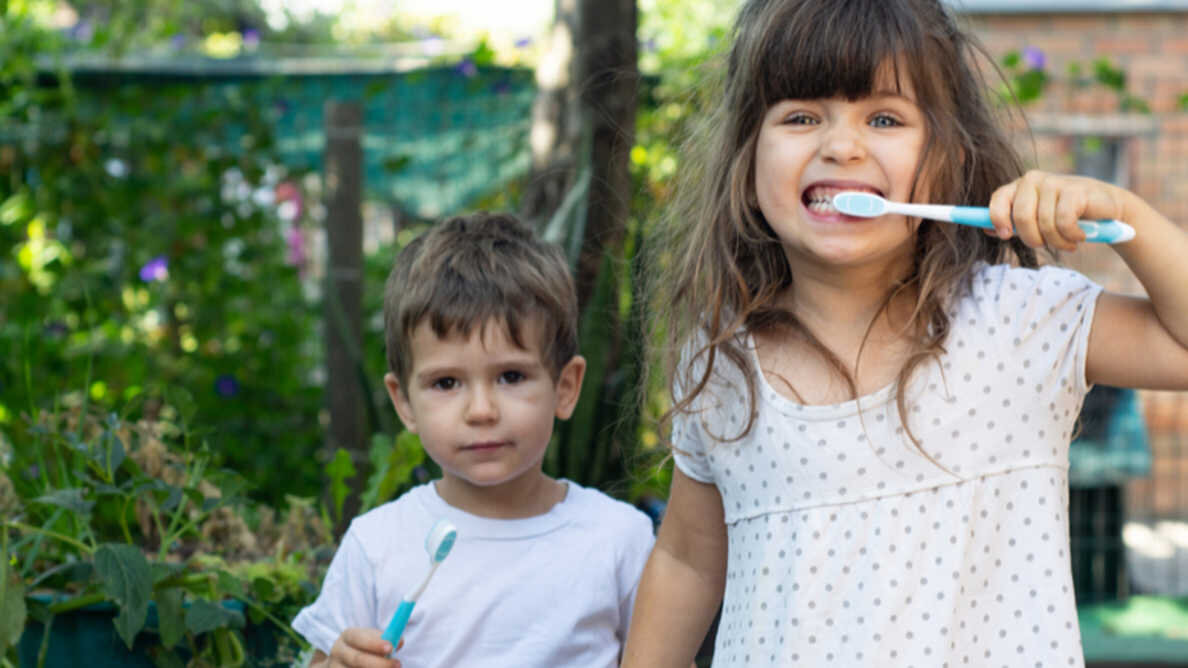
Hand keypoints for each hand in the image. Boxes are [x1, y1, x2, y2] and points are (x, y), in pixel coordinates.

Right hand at [310, 628, 402, 667]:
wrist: (342, 662)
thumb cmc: (363, 648)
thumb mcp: (371, 639)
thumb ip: (385, 639)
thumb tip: (399, 642)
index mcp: (348, 636)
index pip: (359, 638)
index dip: (375, 643)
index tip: (391, 648)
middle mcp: (338, 652)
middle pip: (357, 659)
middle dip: (379, 662)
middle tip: (397, 664)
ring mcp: (336, 667)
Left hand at [988, 170, 1135, 250]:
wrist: (1107, 210)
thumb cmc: (1066, 216)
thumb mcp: (1035, 220)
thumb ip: (1012, 223)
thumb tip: (986, 229)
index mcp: (1018, 187)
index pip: (998, 199)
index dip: (998, 219)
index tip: (1005, 236)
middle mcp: (1033, 180)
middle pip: (1021, 216)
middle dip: (1033, 238)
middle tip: (1045, 245)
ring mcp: (1054, 182)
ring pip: (1044, 224)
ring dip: (1057, 242)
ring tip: (1067, 243)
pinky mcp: (1075, 190)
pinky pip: (1064, 222)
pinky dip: (1071, 235)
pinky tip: (1080, 235)